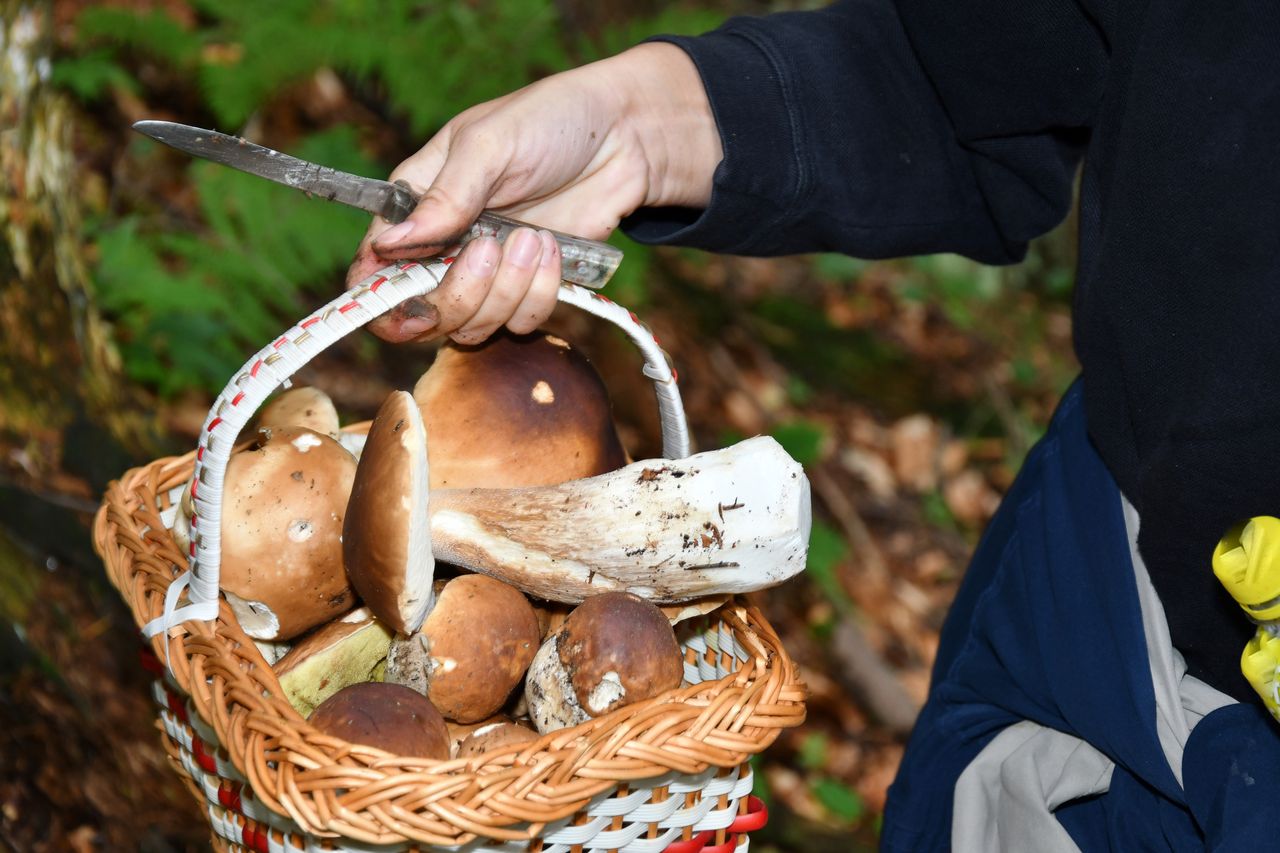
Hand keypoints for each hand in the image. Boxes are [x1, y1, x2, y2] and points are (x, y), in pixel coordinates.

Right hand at [345, 42, 721, 343]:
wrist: (624, 138)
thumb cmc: (548, 121)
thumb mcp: (489, 144)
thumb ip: (444, 197)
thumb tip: (389, 245)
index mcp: (416, 207)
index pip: (371, 272)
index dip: (379, 298)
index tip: (408, 300)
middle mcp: (444, 250)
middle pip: (423, 314)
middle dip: (460, 292)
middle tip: (491, 246)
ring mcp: (488, 276)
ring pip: (473, 327)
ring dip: (507, 290)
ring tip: (534, 238)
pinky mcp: (529, 291)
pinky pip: (521, 324)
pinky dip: (540, 292)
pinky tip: (553, 249)